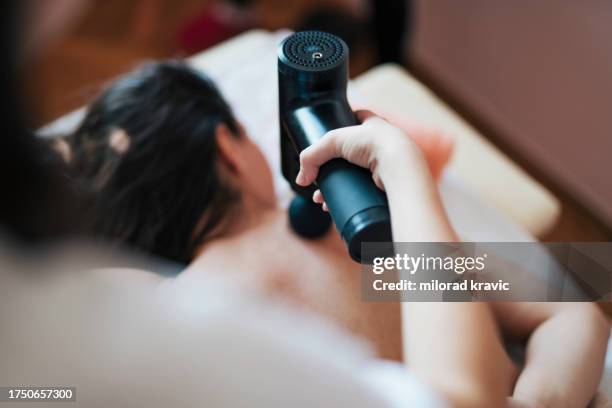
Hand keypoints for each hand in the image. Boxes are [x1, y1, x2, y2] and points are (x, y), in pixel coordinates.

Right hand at [295, 110, 452, 210]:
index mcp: (374, 125)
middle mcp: (381, 144)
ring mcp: (385, 165)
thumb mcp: (334, 141)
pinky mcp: (385, 184)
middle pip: (350, 155)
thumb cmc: (375, 144)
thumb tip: (302, 178)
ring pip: (355, 176)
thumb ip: (311, 156)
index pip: (356, 121)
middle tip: (316, 180)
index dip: (340, 129)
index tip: (327, 141)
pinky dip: (348, 199)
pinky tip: (335, 205)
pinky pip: (362, 192)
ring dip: (337, 187)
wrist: (399, 166)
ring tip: (322, 199)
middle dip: (331, 169)